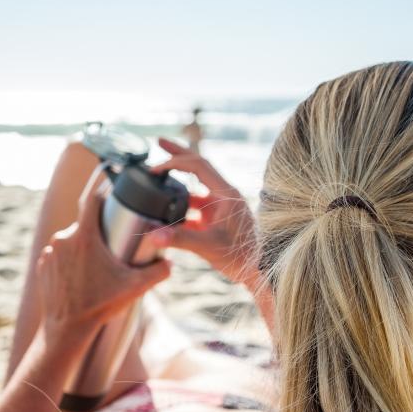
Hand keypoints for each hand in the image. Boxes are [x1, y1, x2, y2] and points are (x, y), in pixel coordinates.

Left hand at [37, 167, 169, 343]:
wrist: (66, 328)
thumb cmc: (98, 306)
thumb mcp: (134, 288)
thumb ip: (158, 273)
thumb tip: (171, 262)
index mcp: (84, 237)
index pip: (90, 200)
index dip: (101, 191)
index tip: (111, 191)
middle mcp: (63, 239)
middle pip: (85, 224)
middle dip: (99, 231)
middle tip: (113, 246)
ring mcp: (50, 252)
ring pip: (72, 240)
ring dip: (84, 247)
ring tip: (98, 264)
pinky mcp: (43, 265)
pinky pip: (59, 254)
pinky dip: (70, 260)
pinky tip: (81, 274)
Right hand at [149, 138, 258, 287]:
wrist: (259, 270)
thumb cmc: (242, 257)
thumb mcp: (209, 246)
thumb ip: (180, 239)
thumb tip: (153, 235)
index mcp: (226, 194)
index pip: (198, 165)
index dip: (175, 161)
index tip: (155, 168)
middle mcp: (224, 196)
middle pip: (198, 166)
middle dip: (178, 154)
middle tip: (158, 141)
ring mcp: (221, 208)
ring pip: (195, 188)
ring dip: (177, 183)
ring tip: (157, 178)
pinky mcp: (218, 221)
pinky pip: (196, 208)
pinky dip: (181, 208)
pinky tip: (166, 215)